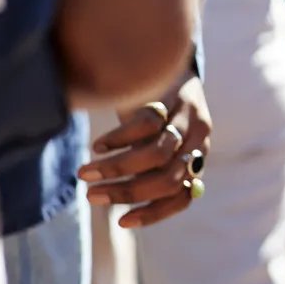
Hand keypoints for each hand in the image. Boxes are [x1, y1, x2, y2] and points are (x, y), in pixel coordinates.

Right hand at [81, 76, 213, 229]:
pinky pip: (146, 124)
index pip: (181, 199)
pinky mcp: (175, 96)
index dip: (153, 214)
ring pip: (156, 154)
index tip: (121, 221)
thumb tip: (110, 199)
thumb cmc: (156, 114)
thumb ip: (146, 169)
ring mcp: (189, 118)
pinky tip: (98, 145)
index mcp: (195, 162)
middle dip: (126, 192)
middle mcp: (199, 142)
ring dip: (117, 167)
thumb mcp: (155, 145)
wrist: (170, 62)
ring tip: (86, 171)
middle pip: (166, 180)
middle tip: (91, 194)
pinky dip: (119, 138)